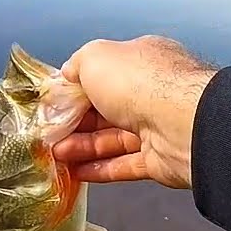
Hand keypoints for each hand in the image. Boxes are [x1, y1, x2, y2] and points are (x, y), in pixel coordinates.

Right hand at [52, 35, 216, 188]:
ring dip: (82, 147)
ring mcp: (157, 128)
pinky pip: (124, 165)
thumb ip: (77, 63)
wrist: (181, 123)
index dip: (77, 89)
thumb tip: (67, 73)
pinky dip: (100, 169)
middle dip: (76, 123)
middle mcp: (152, 93)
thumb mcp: (95, 57)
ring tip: (56, 154)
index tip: (54, 103)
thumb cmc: (139, 82)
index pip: (105, 76)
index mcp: (142, 62)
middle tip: (49, 134)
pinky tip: (76, 173)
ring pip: (112, 139)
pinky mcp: (159, 160)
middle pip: (106, 110)